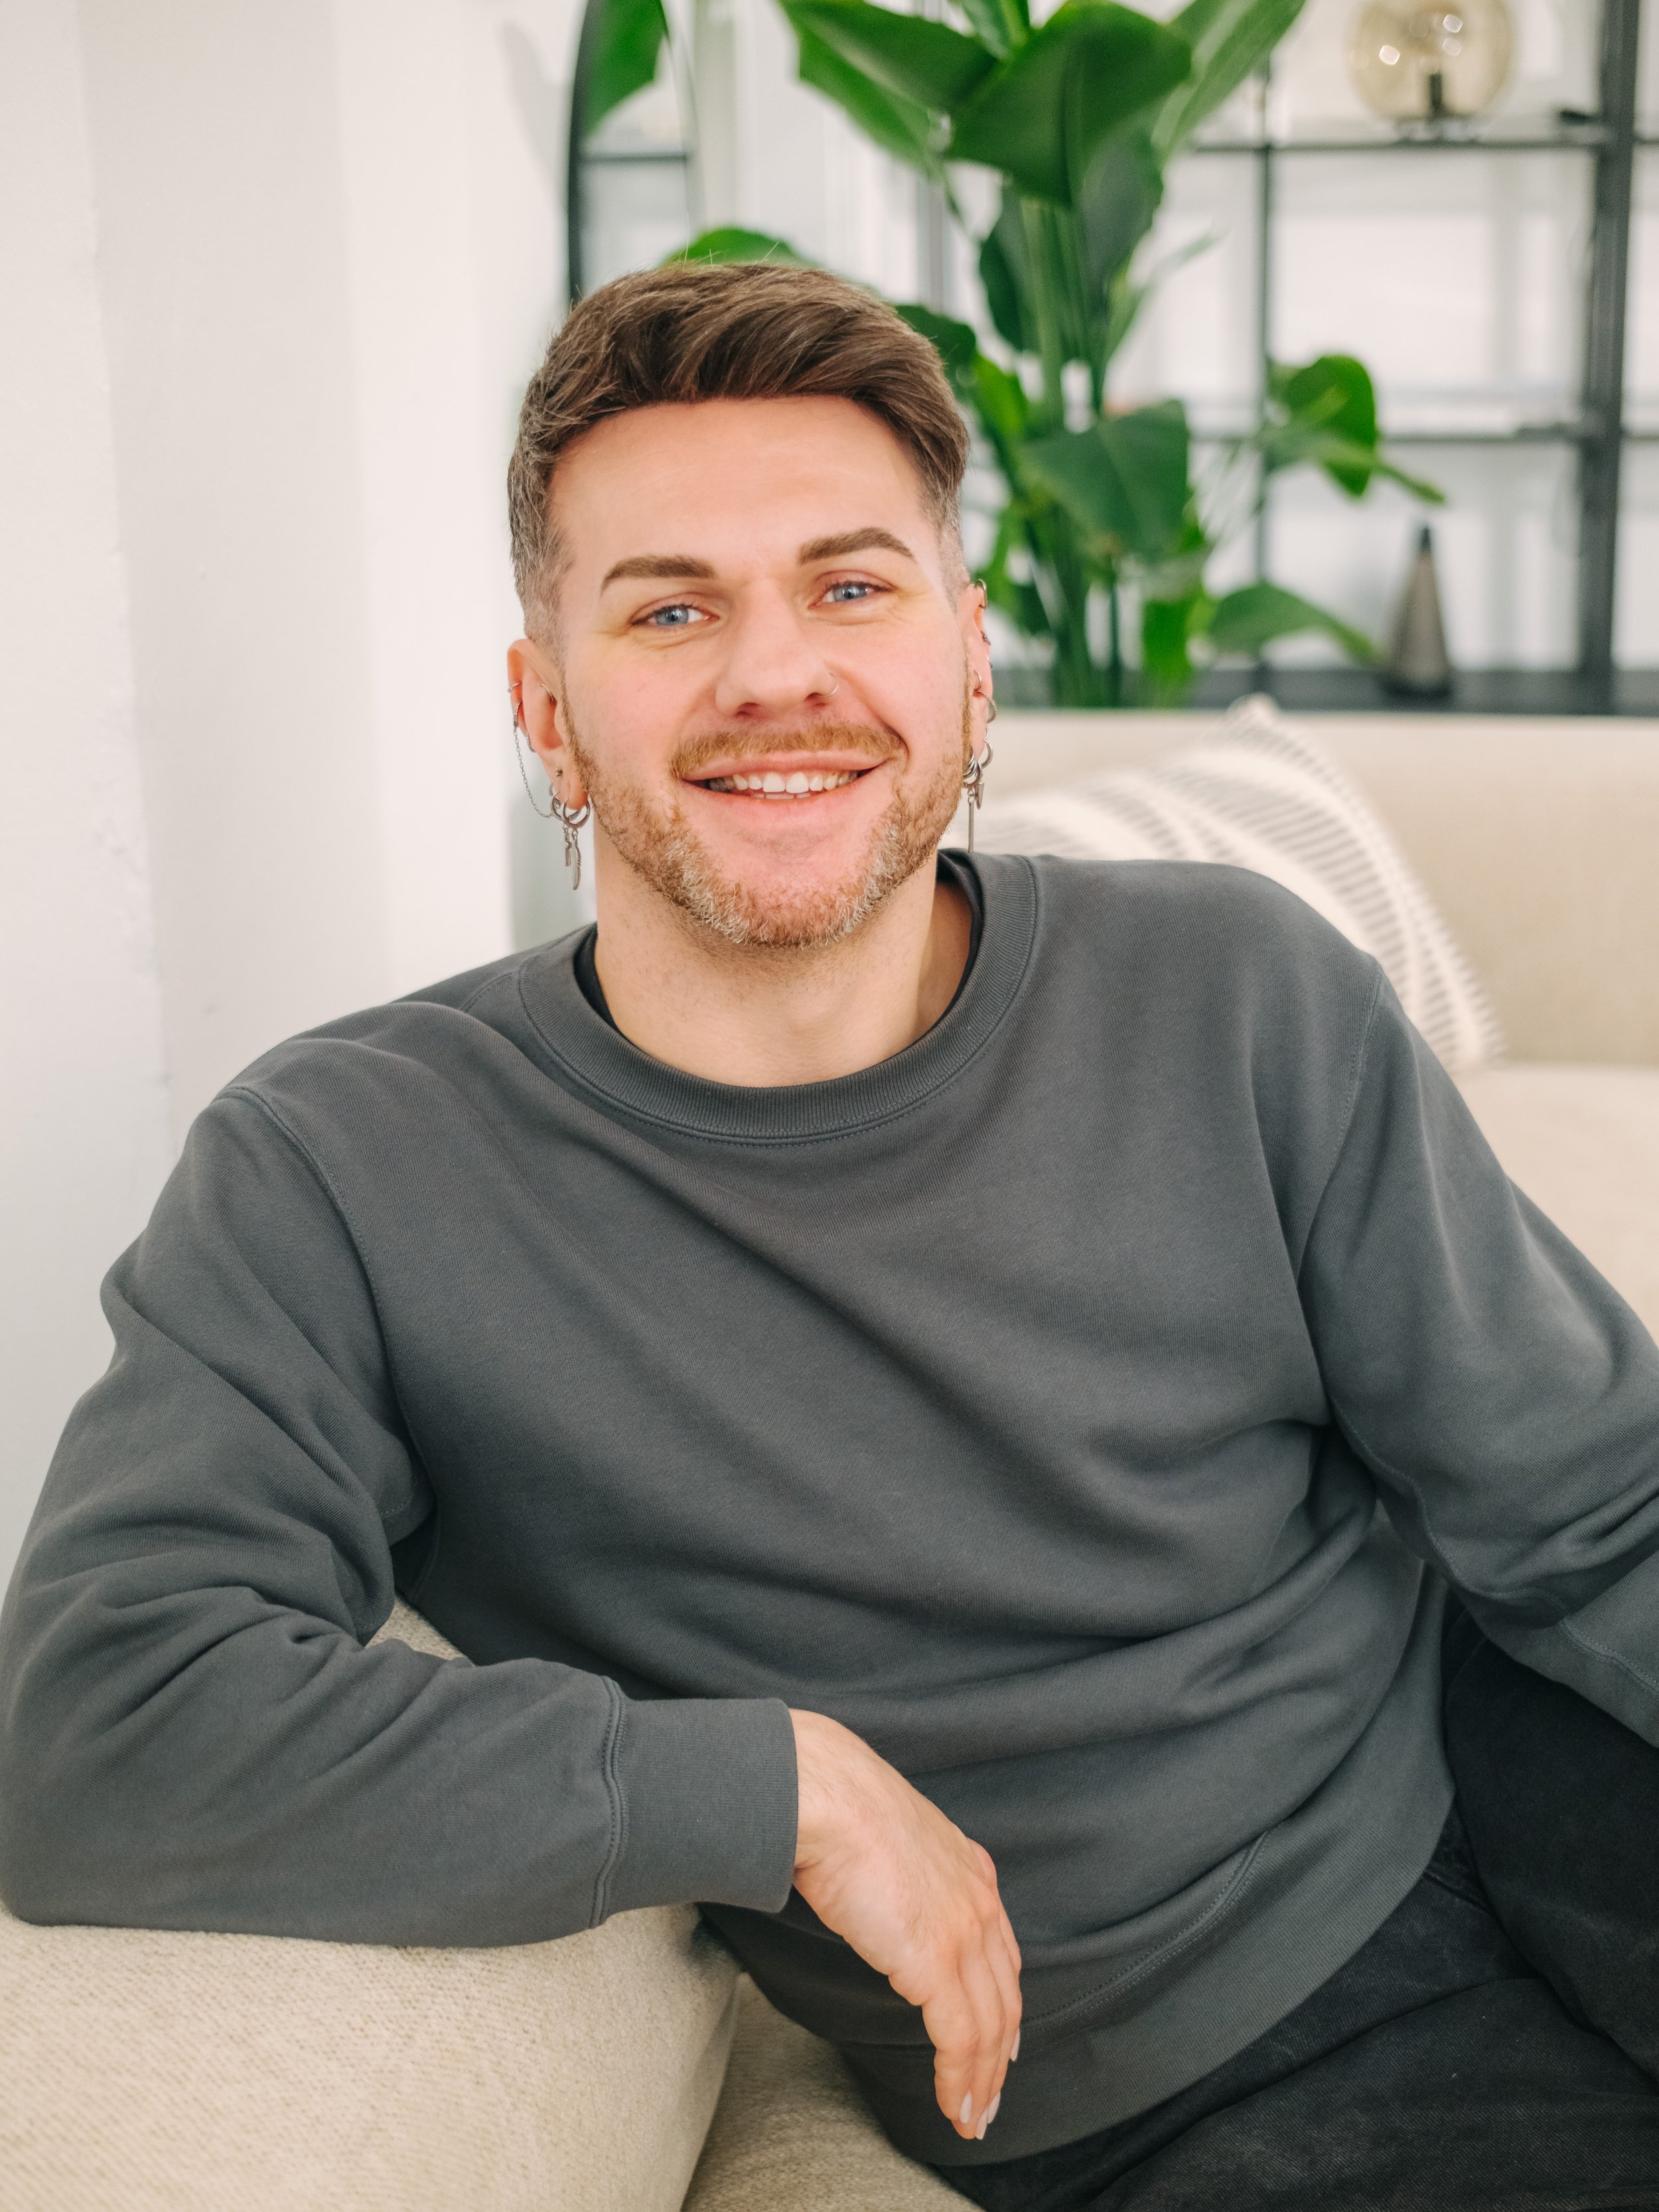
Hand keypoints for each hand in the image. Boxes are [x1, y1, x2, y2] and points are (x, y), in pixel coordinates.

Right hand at [789, 1708, 1021, 2141]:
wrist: (822, 1794)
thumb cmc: (834, 1802)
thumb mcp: (884, 1832)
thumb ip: (895, 1866)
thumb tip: (868, 1885)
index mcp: (968, 1866)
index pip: (1001, 1951)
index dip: (1003, 2002)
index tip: (1000, 2040)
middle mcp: (978, 1899)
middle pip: (1003, 1995)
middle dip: (999, 2054)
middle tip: (987, 2097)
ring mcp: (963, 1931)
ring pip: (990, 2026)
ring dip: (981, 2081)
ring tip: (970, 2118)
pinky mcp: (938, 1962)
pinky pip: (962, 2039)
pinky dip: (962, 2080)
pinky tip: (955, 2107)